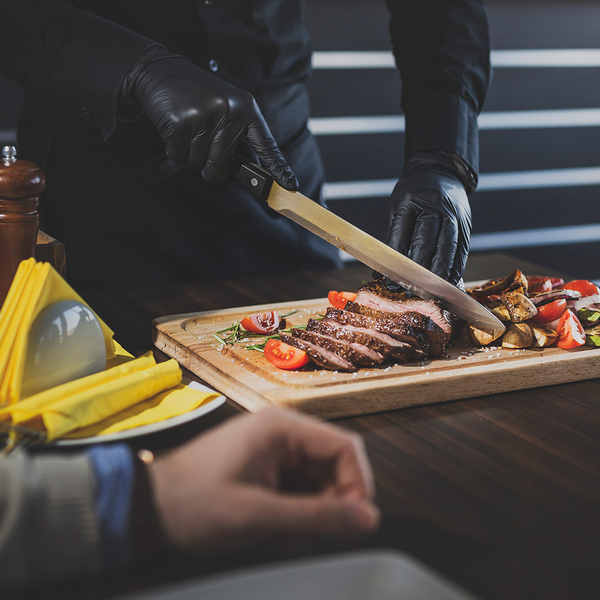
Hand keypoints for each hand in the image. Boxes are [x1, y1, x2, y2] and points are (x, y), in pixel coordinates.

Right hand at [123, 49, 297, 189]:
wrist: (162, 71)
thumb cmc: (197, 96)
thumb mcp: (227, 108)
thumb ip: (238, 136)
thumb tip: (251, 173)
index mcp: (246, 109)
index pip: (266, 145)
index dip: (278, 168)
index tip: (291, 185)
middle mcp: (230, 111)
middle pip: (221, 167)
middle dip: (209, 167)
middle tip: (202, 145)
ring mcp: (206, 116)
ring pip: (198, 164)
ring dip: (189, 154)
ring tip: (189, 129)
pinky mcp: (182, 122)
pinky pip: (178, 156)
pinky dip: (174, 149)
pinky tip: (176, 128)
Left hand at [146, 408, 379, 553]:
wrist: (148, 510)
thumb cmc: (191, 503)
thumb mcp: (256, 515)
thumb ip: (316, 517)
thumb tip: (368, 518)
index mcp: (281, 428)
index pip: (345, 448)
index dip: (358, 486)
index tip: (354, 523)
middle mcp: (281, 433)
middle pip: (335, 466)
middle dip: (332, 504)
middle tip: (311, 535)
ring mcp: (273, 451)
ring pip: (319, 482)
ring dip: (313, 513)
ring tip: (285, 534)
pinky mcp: (266, 469)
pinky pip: (300, 490)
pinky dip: (297, 514)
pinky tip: (275, 530)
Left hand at [385, 151, 473, 285]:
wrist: (440, 170)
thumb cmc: (413, 193)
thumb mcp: (398, 207)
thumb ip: (393, 237)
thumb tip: (382, 270)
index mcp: (413, 200)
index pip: (403, 235)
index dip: (396, 261)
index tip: (390, 280)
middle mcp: (437, 206)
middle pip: (429, 243)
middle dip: (419, 270)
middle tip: (411, 291)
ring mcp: (455, 214)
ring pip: (449, 248)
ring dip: (440, 273)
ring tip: (432, 293)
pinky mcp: (466, 224)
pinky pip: (462, 249)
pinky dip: (456, 268)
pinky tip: (450, 283)